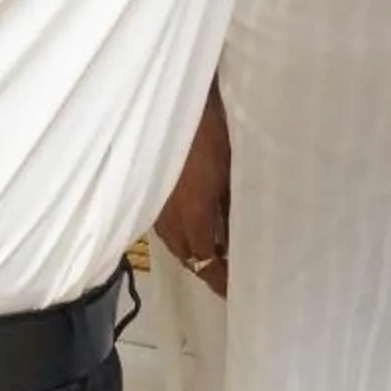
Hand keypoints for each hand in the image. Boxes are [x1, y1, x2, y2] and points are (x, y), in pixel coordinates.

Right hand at [154, 81, 231, 296]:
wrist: (175, 97)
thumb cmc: (214, 130)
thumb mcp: (233, 170)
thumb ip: (234, 206)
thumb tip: (238, 235)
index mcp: (193, 213)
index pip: (205, 261)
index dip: (220, 280)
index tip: (235, 292)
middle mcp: (169, 215)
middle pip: (188, 256)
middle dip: (207, 267)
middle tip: (229, 273)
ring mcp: (157, 203)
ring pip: (174, 241)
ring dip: (193, 250)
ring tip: (216, 252)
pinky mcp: (151, 190)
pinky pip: (166, 224)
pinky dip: (182, 232)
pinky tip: (196, 226)